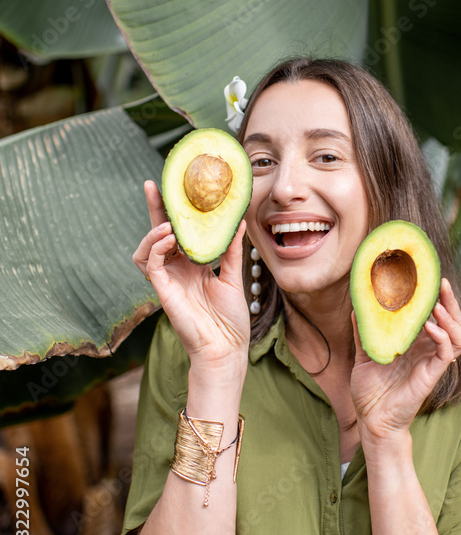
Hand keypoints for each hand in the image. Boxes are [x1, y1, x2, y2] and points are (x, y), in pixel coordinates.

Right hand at [133, 181, 250, 369]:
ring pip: (147, 249)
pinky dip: (156, 249)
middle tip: (153, 185)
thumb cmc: (230, 320)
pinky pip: (151, 265)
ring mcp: (168, 280)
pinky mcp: (163, 291)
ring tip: (169, 224)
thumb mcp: (234, 277)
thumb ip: (232, 249)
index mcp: (193, 265)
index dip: (174, 212)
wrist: (226, 348)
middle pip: (158, 234)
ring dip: (154, 232)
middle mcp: (177, 270)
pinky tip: (168, 239)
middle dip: (154, 209)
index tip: (175, 188)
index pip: (179, 232)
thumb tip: (239, 221)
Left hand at [350, 279, 460, 443]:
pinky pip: (447, 353)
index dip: (435, 297)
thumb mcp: (363, 354)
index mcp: (414, 342)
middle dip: (450, 300)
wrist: (371, 419)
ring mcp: (432, 361)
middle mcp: (427, 349)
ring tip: (438, 305)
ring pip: (458, 335)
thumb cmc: (370, 390)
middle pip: (452, 320)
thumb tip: (357, 306)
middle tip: (440, 282)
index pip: (433, 314)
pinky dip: (443, 337)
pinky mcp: (432, 374)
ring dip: (452, 317)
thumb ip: (364, 332)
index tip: (427, 278)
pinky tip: (431, 326)